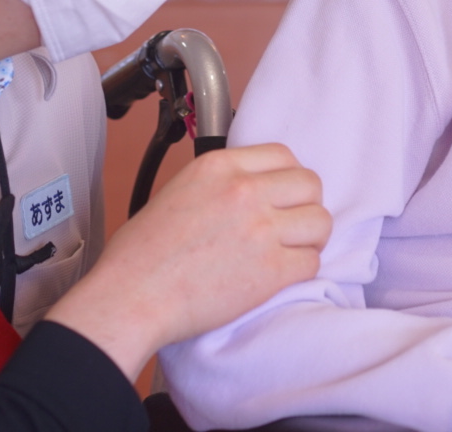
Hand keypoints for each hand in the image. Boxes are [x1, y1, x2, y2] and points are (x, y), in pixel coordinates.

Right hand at [44, 143, 329, 379]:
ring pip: (320, 222)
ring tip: (291, 250)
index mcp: (219, 166)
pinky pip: (312, 262)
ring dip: (310, 238)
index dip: (288, 177)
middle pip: (310, 184)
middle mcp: (245, 190)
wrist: (131, 297)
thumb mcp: (179, 191)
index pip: (284, 154)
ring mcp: (261, 229)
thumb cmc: (141, 255)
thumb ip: (220, 183)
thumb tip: (250, 187)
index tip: (283, 195)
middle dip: (304, 205)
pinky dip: (301, 269)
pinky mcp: (271, 269)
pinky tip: (279, 275)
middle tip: (290, 225)